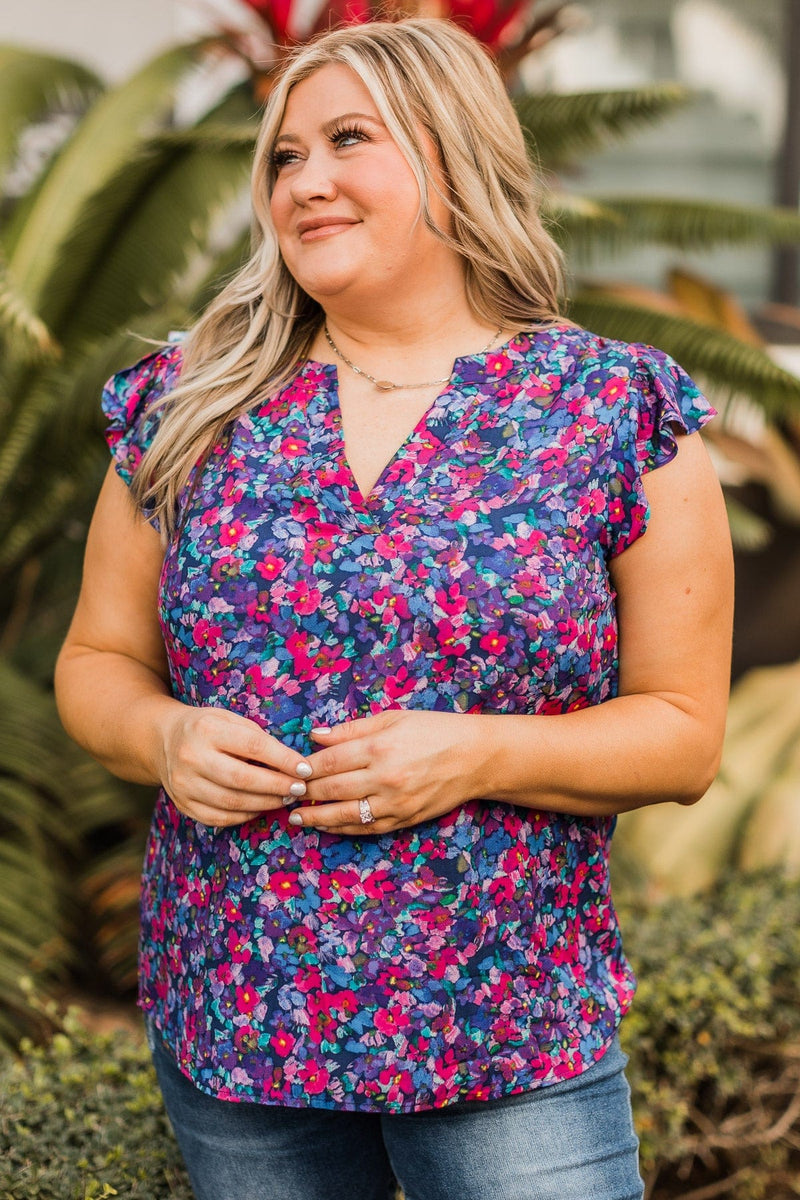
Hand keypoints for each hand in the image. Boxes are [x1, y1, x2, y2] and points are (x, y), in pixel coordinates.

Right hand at [156, 703, 311, 827]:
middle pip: (242, 779)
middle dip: (277, 786)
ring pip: (232, 802)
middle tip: (300, 789)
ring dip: (265, 803)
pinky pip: (219, 817)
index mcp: (206, 729)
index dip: (283, 759)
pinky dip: (244, 816)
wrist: (164, 740)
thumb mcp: (229, 719)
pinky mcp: (183, 804)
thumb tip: (292, 763)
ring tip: (285, 798)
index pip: (253, 746)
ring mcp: (184, 784)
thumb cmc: (207, 727)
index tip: (305, 769)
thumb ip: (257, 738)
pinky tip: (261, 808)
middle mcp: (191, 757)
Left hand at [289, 710, 485, 834]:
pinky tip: (327, 825)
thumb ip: (352, 729)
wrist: (477, 757)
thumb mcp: (394, 718)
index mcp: (380, 748)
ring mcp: (395, 804)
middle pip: (332, 790)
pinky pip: (366, 829)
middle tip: (286, 793)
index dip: (305, 768)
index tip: (289, 769)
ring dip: (316, 817)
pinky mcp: (404, 820)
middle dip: (305, 793)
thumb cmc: (435, 730)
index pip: (329, 762)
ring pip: (344, 815)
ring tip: (296, 817)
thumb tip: (316, 736)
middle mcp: (385, 779)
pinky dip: (342, 829)